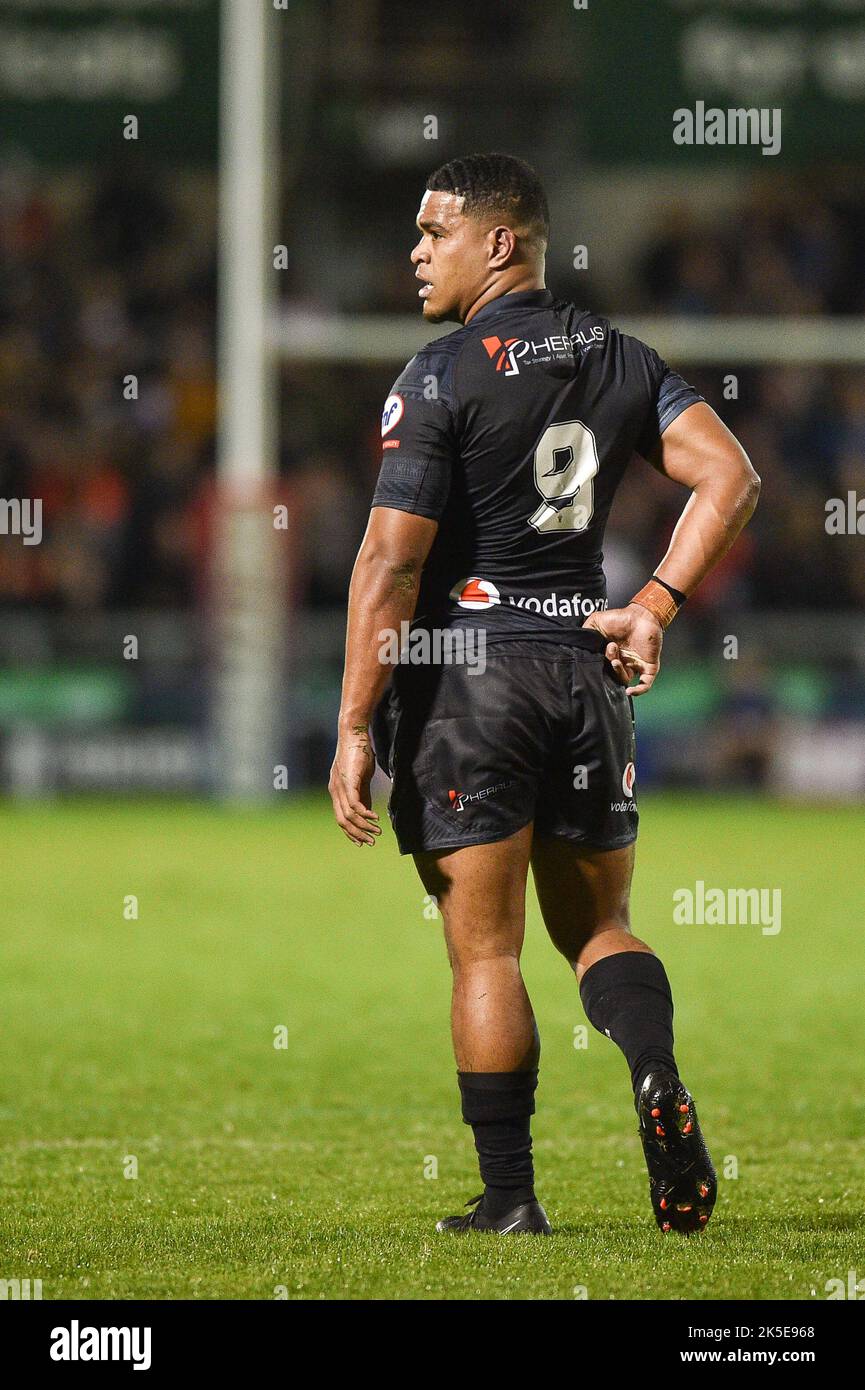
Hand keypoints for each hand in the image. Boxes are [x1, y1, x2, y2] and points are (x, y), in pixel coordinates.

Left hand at [329, 724, 380, 845]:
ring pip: (349, 816)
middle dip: (357, 834)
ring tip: (377, 831)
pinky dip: (365, 814)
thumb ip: (363, 795)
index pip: (341, 818)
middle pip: (343, 821)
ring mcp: (340, 787)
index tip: (362, 841)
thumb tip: (367, 811)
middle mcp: (335, 791)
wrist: (354, 733)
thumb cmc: (358, 752)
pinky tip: (375, 818)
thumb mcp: (361, 777)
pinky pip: (355, 804)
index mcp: (336, 791)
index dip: (351, 832)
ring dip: (364, 826)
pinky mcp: (349, 781)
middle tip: (371, 842)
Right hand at [583, 602, 662, 696]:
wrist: (641, 615)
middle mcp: (622, 662)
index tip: (594, 659)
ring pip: (624, 679)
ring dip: (618, 672)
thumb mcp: (596, 622)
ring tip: (616, 660)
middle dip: (608, 667)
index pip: (601, 668)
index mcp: (610, 654)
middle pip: (611, 674)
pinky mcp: (649, 667)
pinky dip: (639, 690)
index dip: (597, 666)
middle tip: (609, 652)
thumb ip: (586, 632)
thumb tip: (577, 645)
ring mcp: (635, 665)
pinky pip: (645, 684)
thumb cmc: (620, 618)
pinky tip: (631, 691)